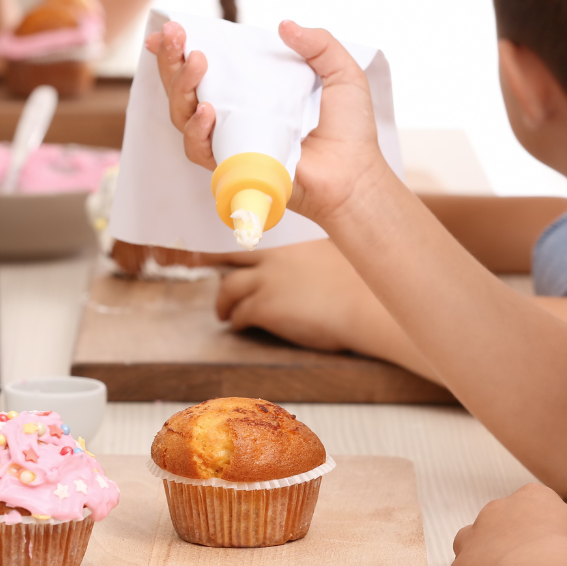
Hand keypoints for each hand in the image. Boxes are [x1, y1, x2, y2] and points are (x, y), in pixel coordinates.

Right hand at [145, 19, 387, 224]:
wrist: (355, 174)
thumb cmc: (349, 130)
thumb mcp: (341, 73)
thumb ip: (318, 43)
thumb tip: (284, 25)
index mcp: (251, 89)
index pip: (205, 67)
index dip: (178, 51)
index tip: (169, 29)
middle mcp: (233, 113)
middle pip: (183, 88)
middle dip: (172, 60)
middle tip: (174, 35)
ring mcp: (229, 140)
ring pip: (182, 115)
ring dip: (181, 87)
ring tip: (197, 62)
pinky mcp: (231, 166)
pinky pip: (199, 149)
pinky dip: (197, 129)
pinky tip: (207, 110)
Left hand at [215, 239, 371, 352]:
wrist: (364, 304)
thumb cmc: (363, 282)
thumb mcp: (338, 252)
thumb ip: (319, 252)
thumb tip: (322, 256)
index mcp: (288, 244)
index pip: (251, 238)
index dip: (234, 243)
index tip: (221, 247)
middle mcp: (272, 259)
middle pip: (230, 259)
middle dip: (213, 267)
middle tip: (202, 271)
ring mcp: (266, 282)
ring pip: (228, 289)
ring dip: (222, 303)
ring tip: (223, 313)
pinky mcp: (265, 309)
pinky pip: (240, 315)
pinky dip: (236, 321)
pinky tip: (239, 327)